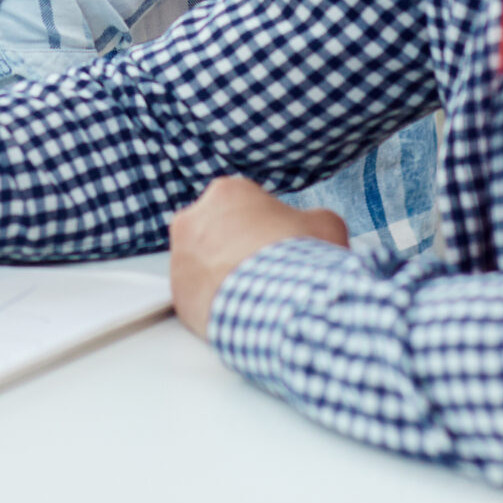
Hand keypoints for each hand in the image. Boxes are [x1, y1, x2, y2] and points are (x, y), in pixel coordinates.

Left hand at [167, 176, 347, 337]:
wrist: (282, 304)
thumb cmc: (301, 260)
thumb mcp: (325, 224)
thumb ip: (310, 219)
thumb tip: (314, 227)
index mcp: (227, 192)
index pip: (242, 206)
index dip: (264, 227)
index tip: (276, 245)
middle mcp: (194, 218)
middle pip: (216, 232)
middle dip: (237, 249)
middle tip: (264, 270)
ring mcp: (181, 257)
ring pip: (202, 264)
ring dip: (223, 275)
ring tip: (254, 294)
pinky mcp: (177, 293)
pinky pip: (196, 296)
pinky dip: (215, 303)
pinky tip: (240, 311)